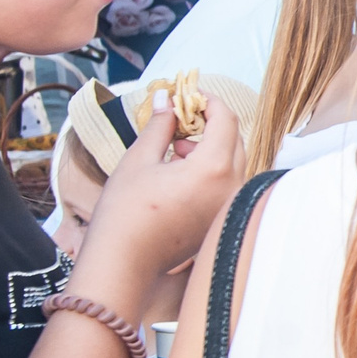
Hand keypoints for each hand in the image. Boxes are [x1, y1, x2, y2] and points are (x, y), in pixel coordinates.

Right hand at [82, 95, 244, 284]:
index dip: (209, 101)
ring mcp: (229, 206)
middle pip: (234, 139)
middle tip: (181, 118)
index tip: (189, 95)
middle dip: (210, 123)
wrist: (122, 263)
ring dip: (210, 146)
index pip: (227, 119)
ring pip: (233, 162)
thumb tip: (165, 99)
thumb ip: (159, 125)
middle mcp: (232, 188)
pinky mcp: (222, 220)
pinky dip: (211, 169)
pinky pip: (228, 183)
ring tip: (176, 147)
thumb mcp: (139, 159)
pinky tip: (180, 171)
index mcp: (215, 169)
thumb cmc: (125, 212)